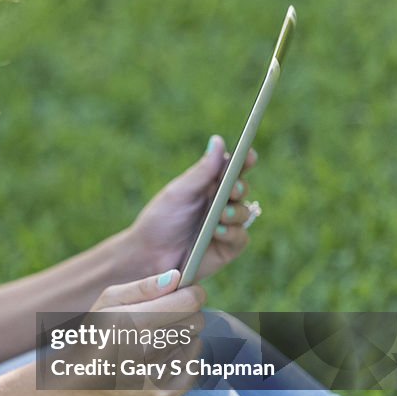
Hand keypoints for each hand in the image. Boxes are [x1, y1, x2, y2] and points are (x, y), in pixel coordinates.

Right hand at [64, 270, 205, 395]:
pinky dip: (182, 361)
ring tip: (155, 343)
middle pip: (195, 322)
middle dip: (185, 316)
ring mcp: (153, 378)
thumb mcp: (107, 302)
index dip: (191, 294)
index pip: (187, 302)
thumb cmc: (94, 337)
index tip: (186, 294)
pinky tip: (160, 360)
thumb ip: (143, 287)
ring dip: (181, 339)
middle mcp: (141, 351)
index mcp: (127, 321)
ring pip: (194, 344)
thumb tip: (177, 277)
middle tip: (165, 320)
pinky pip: (192, 368)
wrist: (77, 388)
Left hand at [128, 136, 257, 282]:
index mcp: (210, 185)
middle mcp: (221, 203)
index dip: (244, 160)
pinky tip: (218, 232)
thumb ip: (202, 171)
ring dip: (235, 212)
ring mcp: (226, 225)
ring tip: (220, 216)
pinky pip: (240, 237)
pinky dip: (232, 233)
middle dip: (240, 187)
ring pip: (245, 213)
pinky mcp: (228, 247)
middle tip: (233, 189)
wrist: (148, 255)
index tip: (248, 155)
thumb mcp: (180, 192)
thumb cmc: (161, 220)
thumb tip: (218, 140)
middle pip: (242, 189)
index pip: (233, 169)